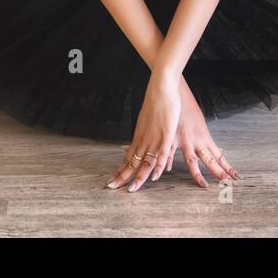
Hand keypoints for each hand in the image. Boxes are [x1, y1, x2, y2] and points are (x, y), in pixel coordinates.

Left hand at [107, 74, 180, 191]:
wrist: (161, 88)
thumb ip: (146, 134)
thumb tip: (141, 143)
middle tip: (111, 187)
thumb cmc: (156, 103)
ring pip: (144, 161)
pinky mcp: (166, 134)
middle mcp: (143, 140)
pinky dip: (158, 166)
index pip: (127, 158)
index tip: (113, 180)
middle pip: (131, 162)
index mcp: (139, 137)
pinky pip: (161, 153)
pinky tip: (154, 176)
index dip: (121, 170)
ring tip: (131, 189)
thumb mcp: (147, 121)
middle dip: (122, 176)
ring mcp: (154, 138)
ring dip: (138, 177)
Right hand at [167, 86, 238, 186]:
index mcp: (204, 135)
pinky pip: (170, 153)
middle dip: (220, 173)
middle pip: (211, 161)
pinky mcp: (171, 137)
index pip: (219, 155)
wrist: (175, 91)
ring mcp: (184, 139)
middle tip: (228, 184)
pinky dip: (167, 162)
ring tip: (204, 185)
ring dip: (198, 175)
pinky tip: (166, 170)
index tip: (236, 176)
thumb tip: (204, 143)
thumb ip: (200, 134)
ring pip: (193, 161)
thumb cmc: (186, 103)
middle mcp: (196, 140)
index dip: (227, 166)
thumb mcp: (197, 120)